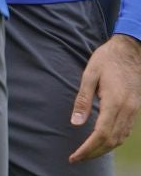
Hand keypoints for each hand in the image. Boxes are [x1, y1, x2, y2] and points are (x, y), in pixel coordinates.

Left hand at [70, 33, 140, 160]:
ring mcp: (134, 111)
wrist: (130, 50)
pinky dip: (114, 141)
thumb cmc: (106, 60)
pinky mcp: (135, 109)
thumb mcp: (89, 75)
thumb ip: (82, 100)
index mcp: (115, 102)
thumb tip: (75, 123)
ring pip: (120, 139)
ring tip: (86, 153)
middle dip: (93, 153)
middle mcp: (127, 110)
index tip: (74, 156)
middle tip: (77, 159)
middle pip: (111, 141)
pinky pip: (126, 131)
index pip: (101, 134)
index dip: (87, 149)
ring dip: (103, 149)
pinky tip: (102, 142)